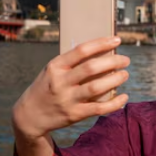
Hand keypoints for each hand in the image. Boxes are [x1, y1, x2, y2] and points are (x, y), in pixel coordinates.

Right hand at [12, 36, 129, 141]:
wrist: (29, 115)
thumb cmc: (47, 87)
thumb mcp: (52, 71)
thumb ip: (72, 63)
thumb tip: (102, 52)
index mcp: (55, 66)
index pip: (81, 50)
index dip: (102, 44)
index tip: (117, 40)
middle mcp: (60, 82)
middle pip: (91, 68)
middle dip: (113, 62)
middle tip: (125, 60)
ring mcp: (67, 99)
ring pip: (96, 87)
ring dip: (115, 80)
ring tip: (125, 75)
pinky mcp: (74, 115)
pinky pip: (98, 108)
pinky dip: (114, 103)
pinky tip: (124, 97)